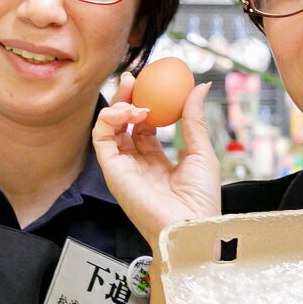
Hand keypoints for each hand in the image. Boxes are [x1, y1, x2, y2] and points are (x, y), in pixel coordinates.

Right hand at [92, 73, 221, 248]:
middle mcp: (137, 164)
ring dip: (118, 106)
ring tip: (135, 97)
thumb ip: (194, 119)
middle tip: (135, 78)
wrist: (191, 225)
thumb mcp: (202, 152)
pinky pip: (101, 138)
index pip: (145, 126)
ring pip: (108, 127)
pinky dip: (109, 119)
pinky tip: (130, 112)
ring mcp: (123, 168)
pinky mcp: (112, 171)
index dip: (146, 103)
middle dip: (125, 98)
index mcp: (157, 161)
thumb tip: (200, 87)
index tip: (154, 83)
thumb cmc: (201, 200)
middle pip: (124, 124)